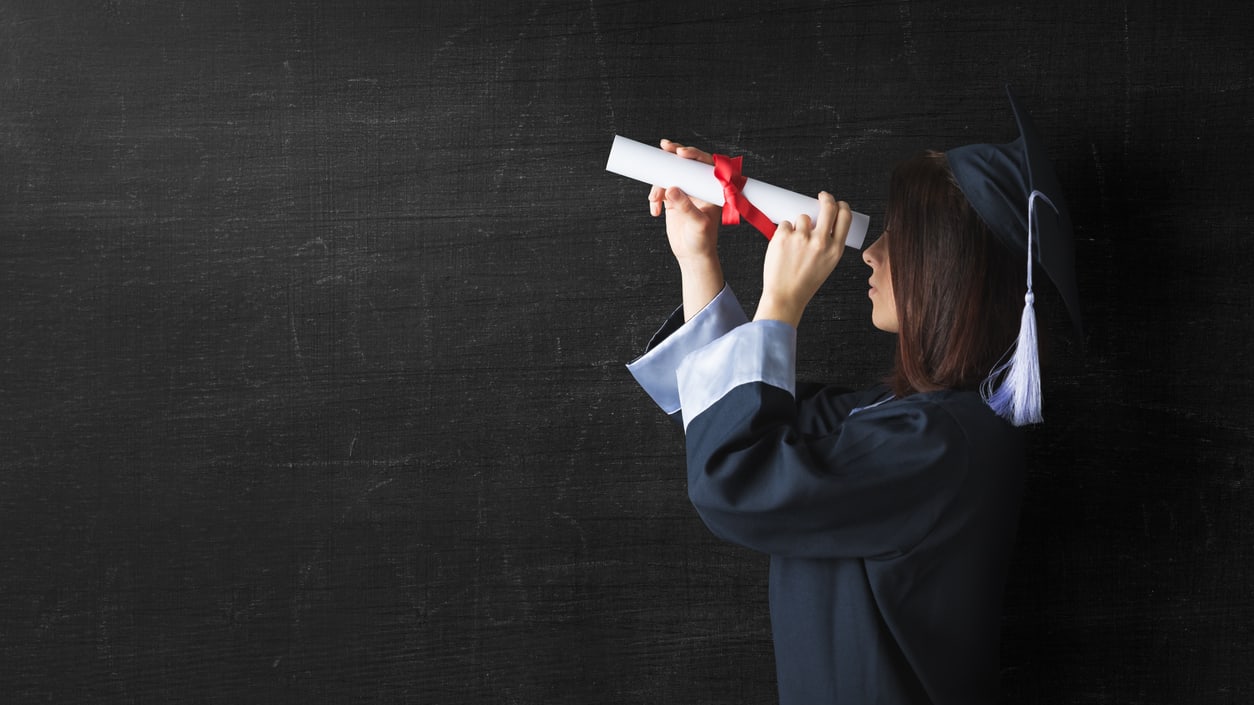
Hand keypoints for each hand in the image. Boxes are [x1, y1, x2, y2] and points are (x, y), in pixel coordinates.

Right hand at [648, 140, 720, 265]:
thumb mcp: (697, 224)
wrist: (692, 255)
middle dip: (673, 155)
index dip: (694, 154)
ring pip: (669, 175)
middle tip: (664, 146)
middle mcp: (698, 187)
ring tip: (655, 200)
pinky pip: (660, 190)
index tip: (680, 152)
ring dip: (658, 184)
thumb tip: (671, 189)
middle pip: (686, 163)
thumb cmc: (702, 241)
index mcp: (710, 189)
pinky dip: (654, 197)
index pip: (704, 165)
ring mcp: (684, 192)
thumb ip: (686, 206)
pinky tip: (655, 211)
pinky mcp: (672, 200)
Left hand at [755, 192, 851, 326]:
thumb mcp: (827, 264)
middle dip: (826, 198)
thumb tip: (823, 221)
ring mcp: (801, 238)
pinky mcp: (783, 237)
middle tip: (821, 196)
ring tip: (794, 244)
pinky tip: (783, 247)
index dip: (842, 206)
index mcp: (835, 249)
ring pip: (802, 217)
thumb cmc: (804, 282)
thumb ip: (828, 244)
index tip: (837, 203)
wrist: (785, 296)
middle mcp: (821, 242)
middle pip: (828, 207)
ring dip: (799, 224)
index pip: (844, 217)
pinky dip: (784, 232)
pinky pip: (785, 224)